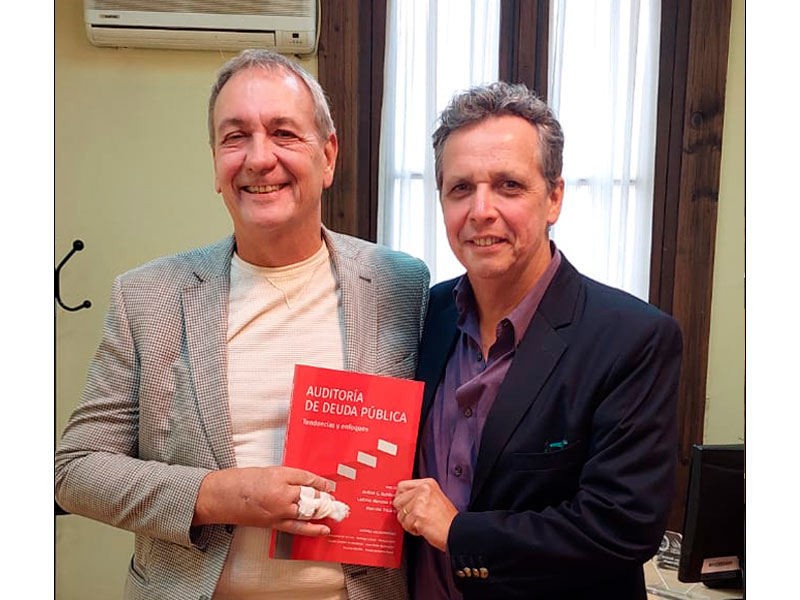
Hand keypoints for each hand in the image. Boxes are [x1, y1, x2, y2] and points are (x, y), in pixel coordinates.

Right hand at [193, 466, 332, 535]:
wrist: (221, 496)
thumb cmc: (240, 481)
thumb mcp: (267, 471)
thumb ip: (286, 477)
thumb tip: (304, 483)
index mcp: (279, 474)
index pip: (306, 477)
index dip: (320, 482)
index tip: (329, 485)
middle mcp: (281, 492)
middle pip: (311, 496)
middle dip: (325, 499)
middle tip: (336, 501)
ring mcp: (279, 509)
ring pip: (308, 511)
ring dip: (322, 512)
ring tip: (333, 512)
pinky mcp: (274, 523)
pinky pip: (298, 527)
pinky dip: (312, 529)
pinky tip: (324, 529)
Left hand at [393, 478, 456, 550]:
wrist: (456, 531)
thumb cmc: (447, 519)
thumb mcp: (435, 497)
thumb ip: (418, 494)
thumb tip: (401, 498)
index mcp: (428, 483)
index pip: (402, 486)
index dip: (401, 498)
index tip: (404, 505)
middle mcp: (423, 489)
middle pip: (398, 500)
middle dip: (404, 512)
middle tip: (417, 516)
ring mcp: (420, 501)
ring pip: (400, 514)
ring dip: (409, 522)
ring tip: (422, 522)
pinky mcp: (418, 514)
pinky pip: (405, 524)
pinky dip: (412, 529)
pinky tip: (423, 527)